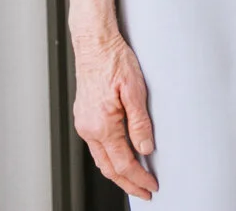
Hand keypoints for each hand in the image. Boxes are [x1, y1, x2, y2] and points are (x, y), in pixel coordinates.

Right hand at [71, 25, 157, 199]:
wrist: (95, 43)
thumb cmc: (114, 60)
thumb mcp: (135, 90)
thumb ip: (140, 122)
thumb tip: (145, 147)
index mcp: (102, 125)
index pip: (123, 163)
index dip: (139, 178)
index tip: (152, 185)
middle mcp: (89, 128)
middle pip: (109, 168)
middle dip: (128, 183)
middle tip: (144, 191)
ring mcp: (84, 123)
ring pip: (101, 159)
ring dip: (117, 173)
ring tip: (134, 180)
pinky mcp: (84, 117)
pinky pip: (97, 146)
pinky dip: (109, 158)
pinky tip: (119, 156)